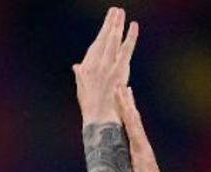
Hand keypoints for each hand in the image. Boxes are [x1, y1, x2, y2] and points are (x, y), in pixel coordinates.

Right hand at [74, 7, 137, 123]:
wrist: (99, 120)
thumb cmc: (92, 110)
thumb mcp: (83, 90)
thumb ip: (81, 75)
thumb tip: (76, 66)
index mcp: (86, 69)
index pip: (96, 46)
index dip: (102, 33)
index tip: (108, 23)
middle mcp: (94, 65)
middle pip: (103, 39)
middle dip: (109, 23)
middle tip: (115, 10)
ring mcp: (106, 67)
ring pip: (112, 41)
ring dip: (116, 24)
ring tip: (120, 12)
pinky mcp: (118, 71)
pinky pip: (125, 50)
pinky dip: (130, 37)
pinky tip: (134, 25)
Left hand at [115, 85, 174, 171]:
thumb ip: (131, 168)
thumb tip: (126, 166)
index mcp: (138, 150)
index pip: (131, 126)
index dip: (126, 110)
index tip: (121, 95)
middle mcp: (141, 144)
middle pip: (132, 117)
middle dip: (125, 100)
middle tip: (119, 82)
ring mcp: (142, 146)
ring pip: (132, 119)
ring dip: (125, 102)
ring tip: (120, 85)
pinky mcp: (142, 151)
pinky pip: (133, 129)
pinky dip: (128, 115)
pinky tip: (124, 105)